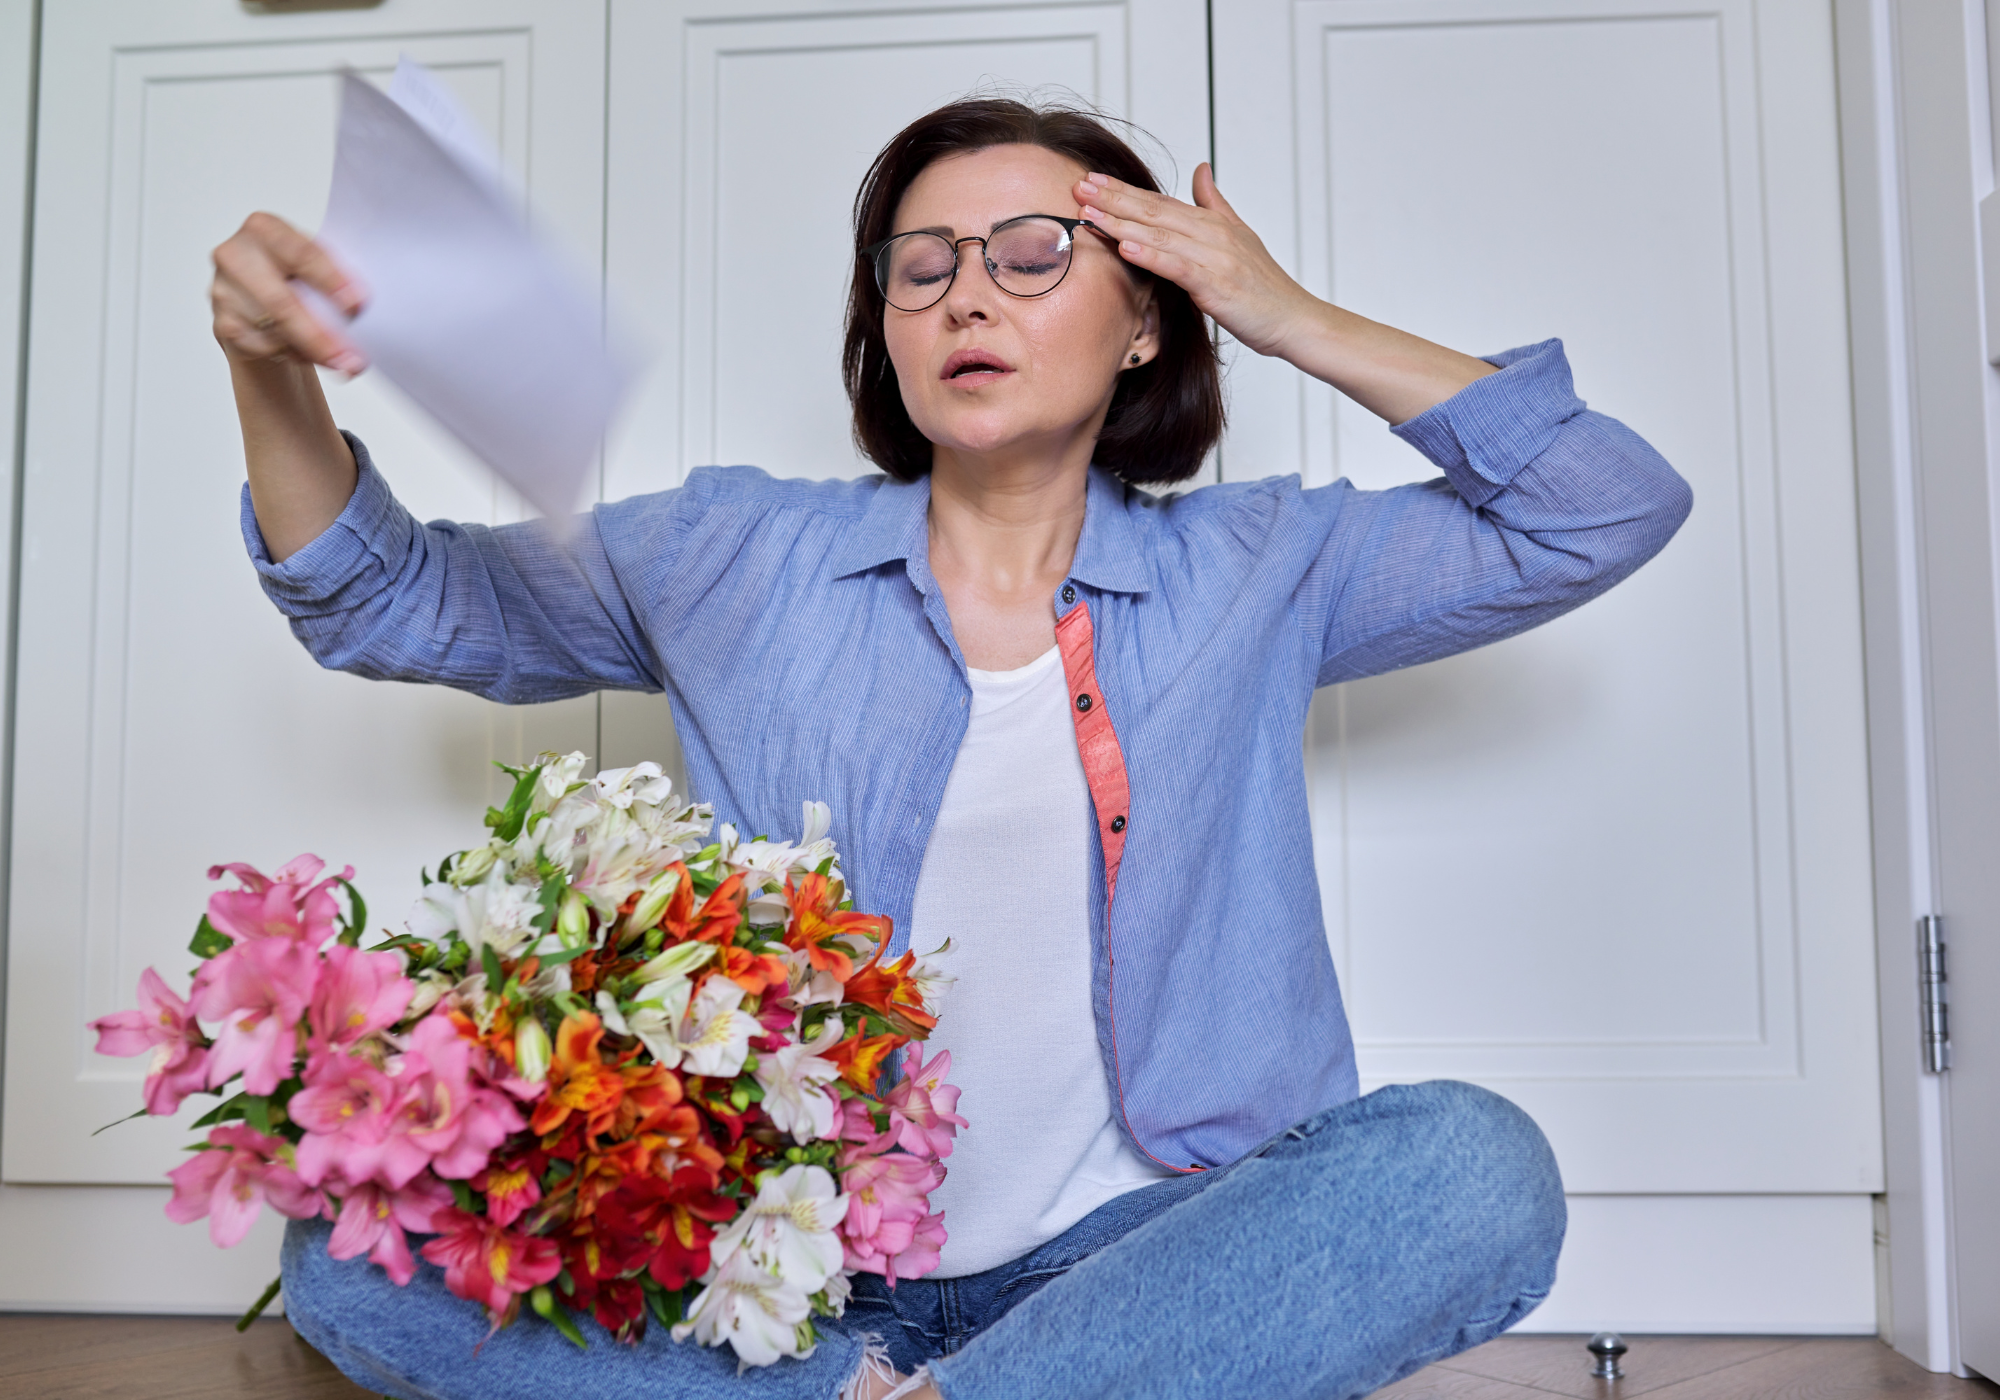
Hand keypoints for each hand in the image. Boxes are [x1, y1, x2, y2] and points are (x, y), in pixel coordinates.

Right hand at [209, 211, 367, 373]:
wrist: (262, 301)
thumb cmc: (297, 277)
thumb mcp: (316, 263)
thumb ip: (334, 275)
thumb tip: (359, 306)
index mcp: (264, 228)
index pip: (301, 254)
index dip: (331, 281)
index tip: (357, 305)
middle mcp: (236, 255)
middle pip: (282, 302)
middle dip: (320, 336)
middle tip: (350, 359)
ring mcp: (224, 290)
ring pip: (275, 331)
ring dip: (313, 350)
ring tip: (340, 358)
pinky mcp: (223, 323)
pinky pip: (264, 348)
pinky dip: (294, 355)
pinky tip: (307, 352)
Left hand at [1077, 164, 1496, 423]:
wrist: (1295, 321)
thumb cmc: (1265, 289)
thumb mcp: (1239, 236)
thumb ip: (1215, 202)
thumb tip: (1201, 169)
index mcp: (1212, 223)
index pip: (1160, 202)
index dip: (1124, 191)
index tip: (1092, 180)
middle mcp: (1212, 233)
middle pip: (1154, 211)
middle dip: (1114, 198)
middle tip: (1078, 185)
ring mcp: (1215, 257)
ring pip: (1160, 233)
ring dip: (1122, 221)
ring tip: (1089, 211)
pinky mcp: (1217, 283)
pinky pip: (1178, 266)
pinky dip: (1151, 254)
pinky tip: (1125, 245)